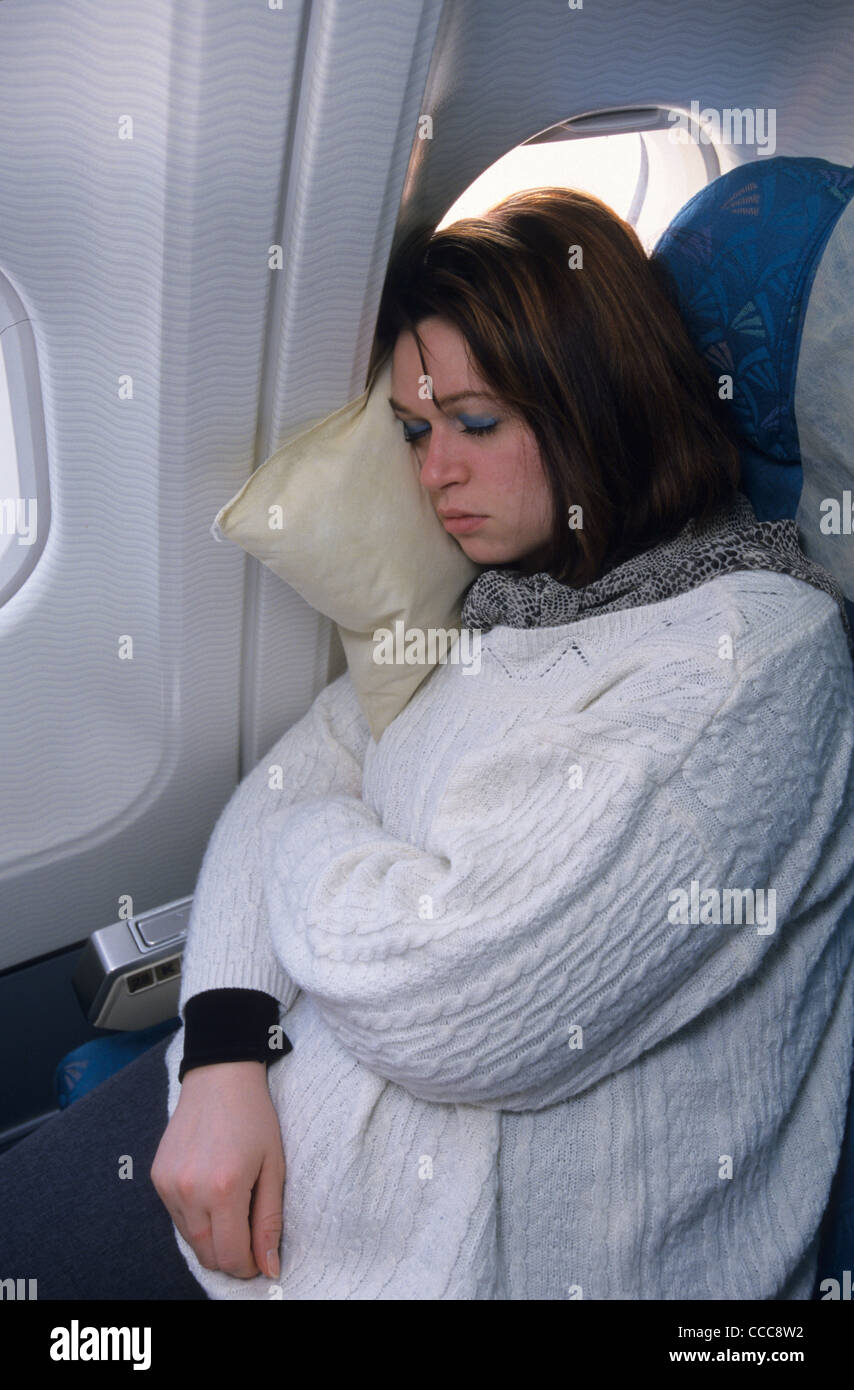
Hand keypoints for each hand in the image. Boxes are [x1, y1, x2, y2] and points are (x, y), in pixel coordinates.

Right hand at [151, 1060, 284, 1280]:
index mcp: (225, 1189)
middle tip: (248, 1240)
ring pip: (190, 1239)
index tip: (259, 1259)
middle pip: (207, 1254)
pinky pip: (175, 1216)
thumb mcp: (273, 1167)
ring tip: (232, 1211)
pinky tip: (212, 1196)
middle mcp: (191, 1191)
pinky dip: (194, 1219)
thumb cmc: (254, 1118)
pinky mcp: (157, 1177)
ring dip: (212, 1239)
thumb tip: (269, 1268)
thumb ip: (269, 1221)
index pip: (231, 1255)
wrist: (220, 1076)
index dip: (248, 1266)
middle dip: (230, 1257)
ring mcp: (168, 1184)